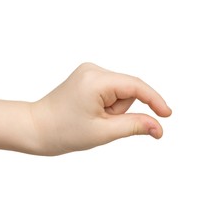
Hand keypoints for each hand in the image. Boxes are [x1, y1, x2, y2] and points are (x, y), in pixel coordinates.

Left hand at [31, 63, 171, 154]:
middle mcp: (92, 69)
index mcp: (96, 80)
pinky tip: (89, 113)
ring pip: (119, 92)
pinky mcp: (86, 76)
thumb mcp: (103, 132)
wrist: (35, 128)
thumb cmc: (63, 131)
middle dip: (121, 111)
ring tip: (91, 119)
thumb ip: (134, 126)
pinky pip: (110, 91)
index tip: (167, 115)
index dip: (154, 100)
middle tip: (99, 124)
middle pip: (127, 90)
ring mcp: (88, 71)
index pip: (136, 86)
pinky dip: (107, 105)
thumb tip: (158, 127)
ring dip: (113, 109)